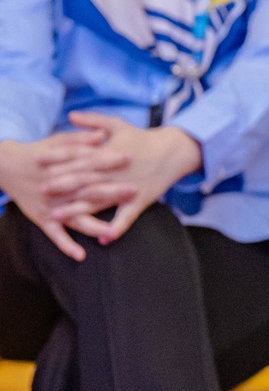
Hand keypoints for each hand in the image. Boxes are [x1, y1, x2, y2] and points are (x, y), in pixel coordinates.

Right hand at [0, 135, 127, 259]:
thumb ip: (80, 139)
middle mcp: (59, 188)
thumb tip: (103, 135)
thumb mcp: (57, 141)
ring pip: (76, 218)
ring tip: (113, 232)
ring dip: (94, 226)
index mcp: (63, 168)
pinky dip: (66, 246)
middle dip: (112, 191)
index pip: (90, 163)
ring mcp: (51, 206)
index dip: (110, 159)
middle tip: (134, 191)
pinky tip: (81, 255)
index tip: (130, 158)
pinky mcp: (42, 218)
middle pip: (89, 190)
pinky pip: (55, 235)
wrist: (5, 165)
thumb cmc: (37, 152)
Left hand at [35, 114, 202, 242]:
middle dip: (61, 185)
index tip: (38, 160)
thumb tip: (70, 115)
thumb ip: (93, 120)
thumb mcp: (118, 125)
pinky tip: (104, 239)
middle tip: (40, 190)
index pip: (78, 155)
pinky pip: (127, 217)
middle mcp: (114, 171)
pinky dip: (117, 228)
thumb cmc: (142, 138)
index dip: (58, 157)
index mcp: (108, 152)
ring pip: (98, 200)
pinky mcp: (140, 201)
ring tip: (56, 216)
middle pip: (84, 179)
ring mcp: (126, 187)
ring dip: (77, 209)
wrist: (173, 151)